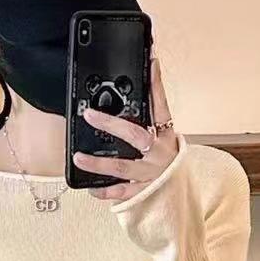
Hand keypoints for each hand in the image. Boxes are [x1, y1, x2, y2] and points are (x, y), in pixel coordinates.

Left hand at [72, 41, 178, 201]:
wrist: (180, 199)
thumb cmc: (169, 166)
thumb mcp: (165, 141)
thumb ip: (150, 121)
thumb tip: (133, 92)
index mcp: (167, 136)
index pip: (161, 105)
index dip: (156, 84)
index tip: (151, 61)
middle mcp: (159, 153)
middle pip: (135, 135)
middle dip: (110, 123)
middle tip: (89, 115)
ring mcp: (150, 175)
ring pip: (121, 167)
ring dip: (98, 163)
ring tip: (79, 157)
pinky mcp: (142, 194)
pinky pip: (119, 192)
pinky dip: (103, 190)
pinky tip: (89, 186)